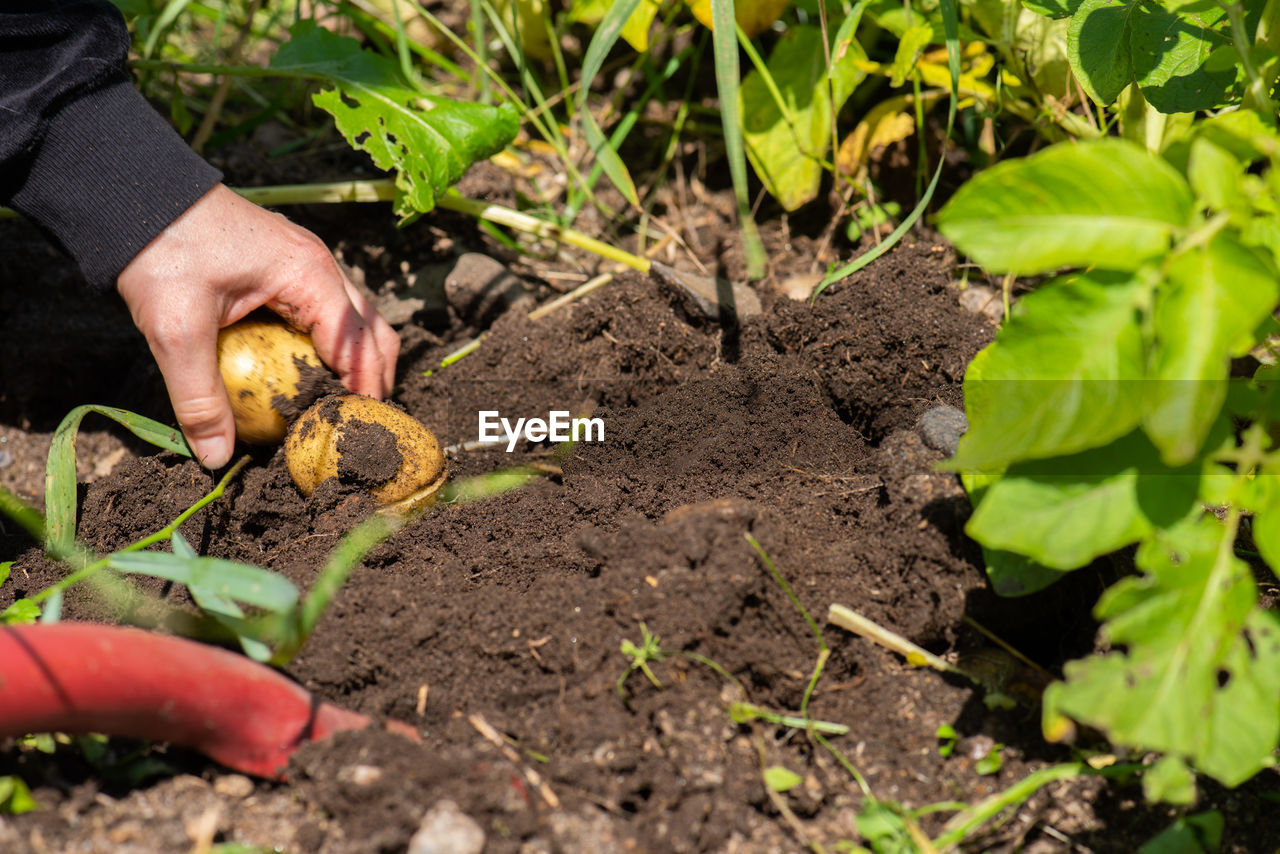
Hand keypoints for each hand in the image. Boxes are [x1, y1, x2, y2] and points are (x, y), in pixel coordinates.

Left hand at [116, 184, 399, 468]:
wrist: (136, 192)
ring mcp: (308, 260)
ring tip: (343, 403)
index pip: (358, 342)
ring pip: (358, 318)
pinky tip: (312, 370)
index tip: (357, 431)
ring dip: (359, 360)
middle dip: (375, 379)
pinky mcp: (289, 262)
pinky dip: (335, 342)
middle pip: (373, 330)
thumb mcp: (176, 331)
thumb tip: (216, 457)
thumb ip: (199, 397)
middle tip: (358, 425)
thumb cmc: (162, 251)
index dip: (364, 390)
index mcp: (308, 274)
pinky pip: (330, 308)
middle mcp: (321, 264)